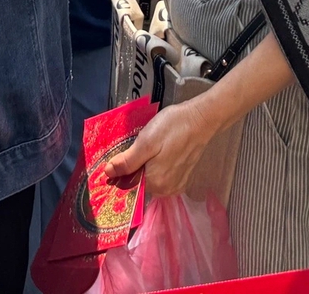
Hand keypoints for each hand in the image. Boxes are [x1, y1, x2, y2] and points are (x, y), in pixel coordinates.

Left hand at [103, 97, 220, 199]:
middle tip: (142, 145)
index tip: (125, 153)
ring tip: (153, 146)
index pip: (129, 183)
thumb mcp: (145, 142)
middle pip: (141, 181)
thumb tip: (108, 173)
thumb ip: (127, 161)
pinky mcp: (183, 177)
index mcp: (155, 183)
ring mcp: (177, 185)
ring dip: (148, 165)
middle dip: (137, 166)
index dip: (123, 169)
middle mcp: (166, 190)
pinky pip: (163, 176)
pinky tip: (162, 150)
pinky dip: (159, 165)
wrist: (200, 119)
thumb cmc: (172, 127)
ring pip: (152, 178)